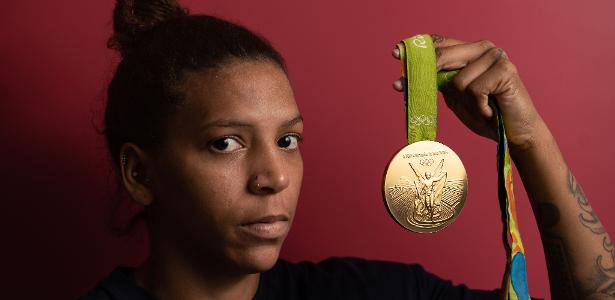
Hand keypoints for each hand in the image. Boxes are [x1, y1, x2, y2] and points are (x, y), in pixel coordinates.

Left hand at [392, 35, 545, 151]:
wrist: (514, 134)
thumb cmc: (485, 115)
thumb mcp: (455, 97)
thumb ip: (437, 83)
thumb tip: (404, 77)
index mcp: (471, 51)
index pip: (440, 43)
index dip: (417, 49)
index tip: (395, 54)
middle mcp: (483, 49)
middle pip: (443, 55)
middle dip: (425, 74)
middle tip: (403, 84)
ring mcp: (496, 57)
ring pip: (457, 80)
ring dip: (465, 103)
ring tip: (480, 108)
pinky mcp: (505, 70)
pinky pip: (473, 90)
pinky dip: (478, 107)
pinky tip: (490, 110)